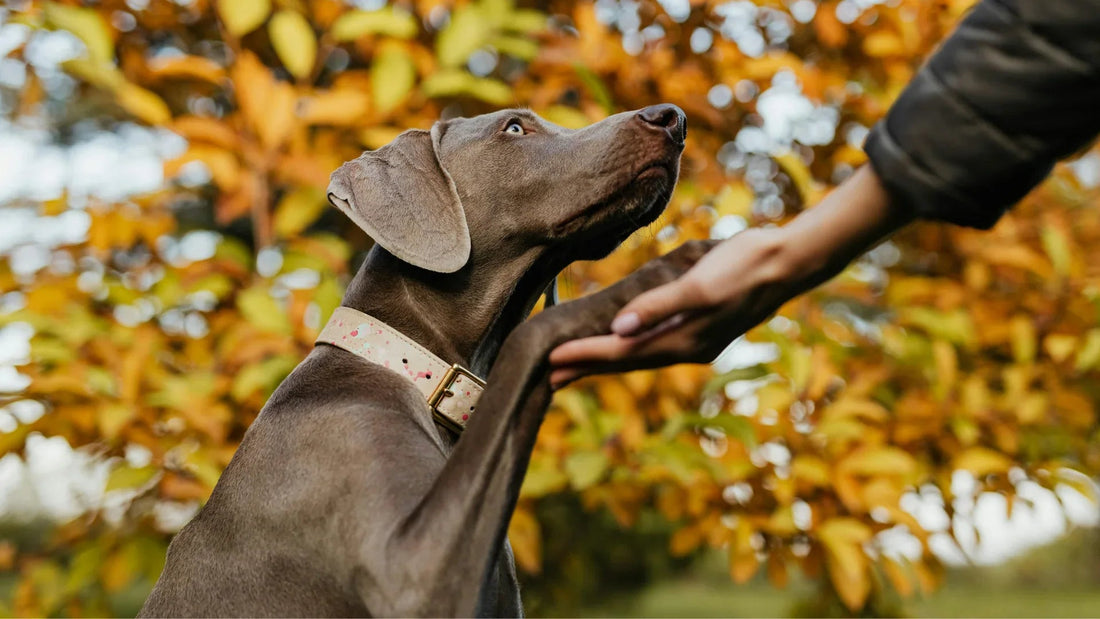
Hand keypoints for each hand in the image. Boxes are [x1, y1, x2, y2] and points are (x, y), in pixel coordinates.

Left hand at [548, 227, 808, 386]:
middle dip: (586, 368)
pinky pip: (652, 343)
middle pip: (626, 362)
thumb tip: (618, 329)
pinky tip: (617, 343)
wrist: (789, 261)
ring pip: (638, 355)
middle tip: (545, 377)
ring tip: (571, 366)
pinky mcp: (700, 326)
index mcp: (685, 341)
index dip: (585, 356)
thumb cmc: (745, 267)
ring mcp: (695, 339)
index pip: (622, 353)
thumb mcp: (700, 284)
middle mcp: (687, 347)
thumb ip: (660, 306)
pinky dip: (628, 347)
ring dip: (603, 361)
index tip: (549, 359)